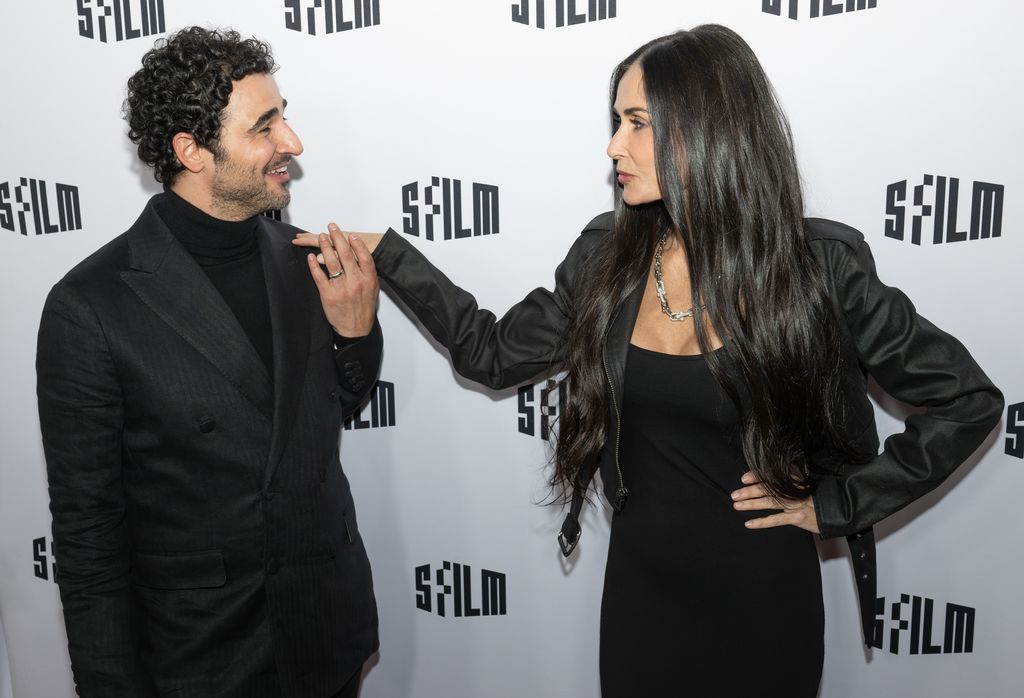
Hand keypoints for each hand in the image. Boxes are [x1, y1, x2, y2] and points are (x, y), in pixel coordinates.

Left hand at [304, 222, 378, 336]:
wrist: (356, 329)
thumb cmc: (364, 309)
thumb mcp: (373, 290)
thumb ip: (368, 273)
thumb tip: (361, 257)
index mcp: (368, 280)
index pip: (364, 257)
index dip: (357, 244)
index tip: (351, 235)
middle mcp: (355, 282)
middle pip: (346, 255)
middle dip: (338, 238)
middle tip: (332, 227)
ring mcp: (341, 288)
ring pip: (332, 262)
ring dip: (326, 247)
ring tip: (322, 237)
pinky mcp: (328, 294)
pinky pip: (319, 276)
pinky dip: (314, 265)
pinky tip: (311, 257)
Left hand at [731, 471, 818, 533]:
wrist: (840, 510)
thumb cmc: (820, 499)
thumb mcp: (806, 486)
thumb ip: (791, 481)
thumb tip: (771, 478)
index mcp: (794, 481)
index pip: (772, 476)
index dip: (757, 476)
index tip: (744, 478)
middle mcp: (793, 491)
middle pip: (767, 489)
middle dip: (749, 491)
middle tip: (735, 494)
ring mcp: (795, 504)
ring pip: (769, 502)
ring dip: (751, 504)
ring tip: (737, 505)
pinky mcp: (798, 518)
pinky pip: (777, 520)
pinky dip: (762, 522)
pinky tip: (750, 523)